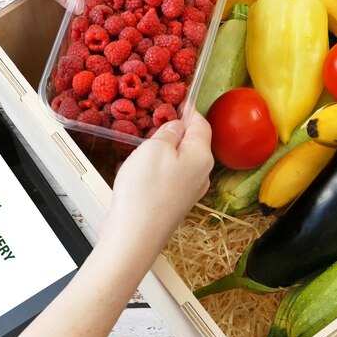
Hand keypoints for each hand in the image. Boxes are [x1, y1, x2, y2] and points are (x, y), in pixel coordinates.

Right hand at [101, 110, 213, 258]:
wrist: (134, 236)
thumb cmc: (144, 193)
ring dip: (162, 150)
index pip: (201, 124)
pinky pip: (167, 177)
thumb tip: (176, 126)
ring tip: (143, 143)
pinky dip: (155, 168)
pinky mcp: (172, 204)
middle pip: (191, 143)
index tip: (180, 100)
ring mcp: (187, 192)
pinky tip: (138, 169)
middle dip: (175, 130)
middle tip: (156, 118)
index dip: (189, 110)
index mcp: (201, 157)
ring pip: (178, 161)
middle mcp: (200, 175)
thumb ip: (168, 132)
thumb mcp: (155, 148)